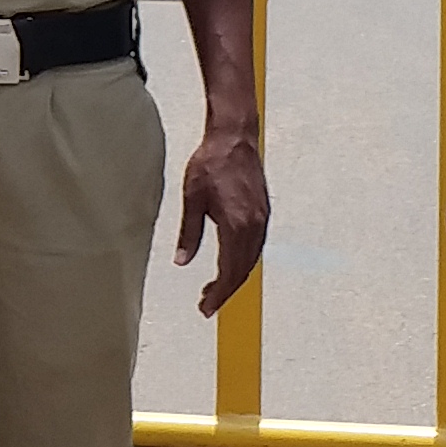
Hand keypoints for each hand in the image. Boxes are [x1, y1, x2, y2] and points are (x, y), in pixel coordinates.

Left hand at [176, 126, 269, 315]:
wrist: (234, 138)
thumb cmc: (211, 163)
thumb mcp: (192, 199)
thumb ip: (189, 234)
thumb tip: (182, 261)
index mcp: (236, 225)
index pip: (229, 271)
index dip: (218, 293)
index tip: (206, 307)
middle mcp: (254, 226)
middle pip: (242, 270)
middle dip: (225, 291)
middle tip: (206, 304)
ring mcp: (262, 219)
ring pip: (251, 260)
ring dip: (235, 278)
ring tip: (214, 289)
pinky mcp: (263, 213)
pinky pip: (255, 246)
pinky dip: (243, 262)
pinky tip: (229, 265)